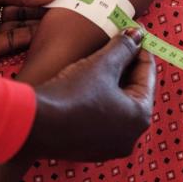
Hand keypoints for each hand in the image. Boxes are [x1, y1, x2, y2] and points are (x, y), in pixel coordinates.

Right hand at [17, 28, 155, 161]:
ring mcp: (108, 146)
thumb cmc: (73, 93)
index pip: (148, 75)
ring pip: (116, 105)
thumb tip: (138, 34)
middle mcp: (129, 137)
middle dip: (125, 65)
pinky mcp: (88, 149)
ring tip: (100, 58)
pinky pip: (100, 118)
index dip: (140, 49)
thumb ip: (124, 47)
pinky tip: (86, 83)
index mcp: (139, 117)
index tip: (134, 32)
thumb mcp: (101, 64)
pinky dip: (98, 99)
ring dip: (111, 81)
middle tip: (117, 41)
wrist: (35, 124)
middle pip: (133, 91)